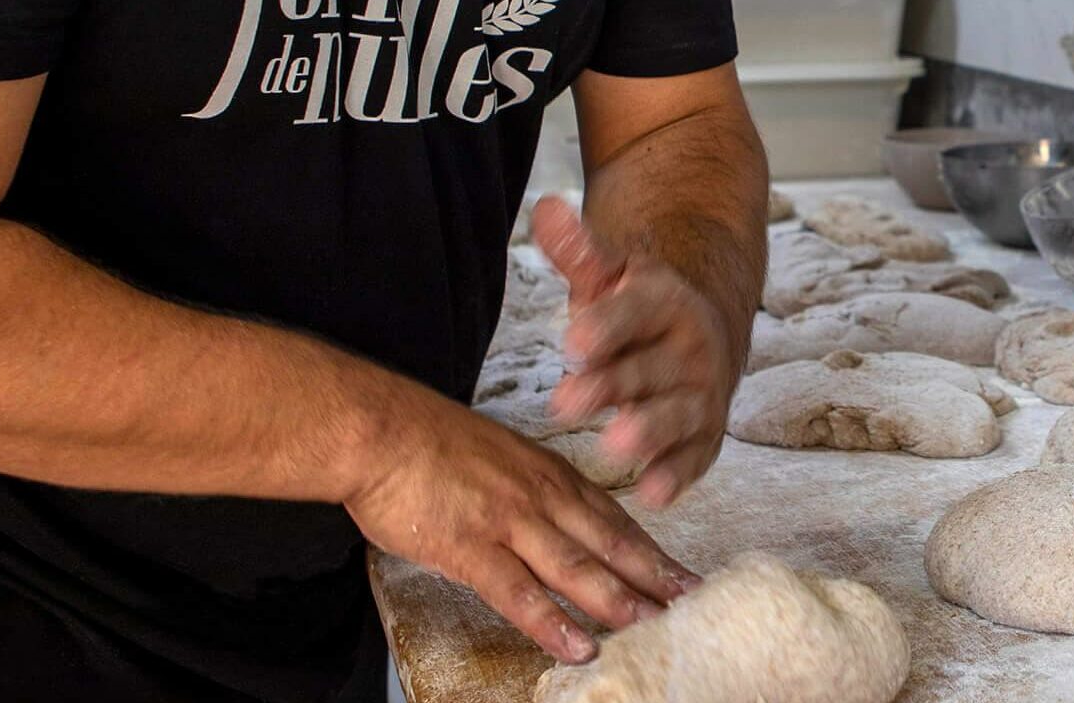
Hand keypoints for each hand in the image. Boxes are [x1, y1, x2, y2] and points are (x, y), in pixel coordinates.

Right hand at [344, 385, 696, 663]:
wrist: (378, 428)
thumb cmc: (428, 443)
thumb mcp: (498, 455)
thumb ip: (530, 488)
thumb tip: (554, 519)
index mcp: (549, 474)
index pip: (614, 519)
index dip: (653, 552)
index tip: (686, 578)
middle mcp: (541, 496)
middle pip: (610, 542)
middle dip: (656, 577)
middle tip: (694, 605)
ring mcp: (508, 521)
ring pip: (576, 567)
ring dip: (618, 600)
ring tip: (654, 628)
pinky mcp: (470, 546)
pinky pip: (518, 592)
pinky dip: (552, 621)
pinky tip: (579, 645)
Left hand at [533, 196, 742, 507]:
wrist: (700, 329)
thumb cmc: (637, 307)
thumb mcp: (608, 275)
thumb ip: (578, 252)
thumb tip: (546, 208)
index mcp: (666, 301)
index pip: (634, 312)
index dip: (606, 326)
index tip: (573, 341)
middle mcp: (691, 347)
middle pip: (647, 367)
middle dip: (611, 385)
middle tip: (567, 401)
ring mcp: (702, 393)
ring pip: (676, 412)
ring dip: (650, 431)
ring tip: (616, 444)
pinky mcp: (706, 434)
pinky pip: (694, 456)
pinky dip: (677, 474)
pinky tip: (653, 492)